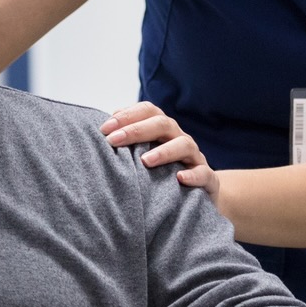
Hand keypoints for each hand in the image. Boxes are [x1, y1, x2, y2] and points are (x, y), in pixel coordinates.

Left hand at [100, 103, 217, 196]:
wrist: (200, 195)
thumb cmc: (163, 173)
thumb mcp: (144, 156)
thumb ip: (126, 143)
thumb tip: (97, 133)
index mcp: (163, 130)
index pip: (148, 111)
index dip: (127, 115)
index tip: (104, 128)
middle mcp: (179, 139)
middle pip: (163, 124)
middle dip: (137, 130)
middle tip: (113, 141)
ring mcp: (195, 158)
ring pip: (184, 145)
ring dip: (164, 151)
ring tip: (144, 161)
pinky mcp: (208, 180)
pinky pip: (204, 174)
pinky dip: (193, 175)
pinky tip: (179, 179)